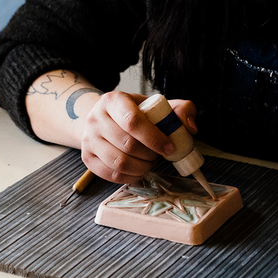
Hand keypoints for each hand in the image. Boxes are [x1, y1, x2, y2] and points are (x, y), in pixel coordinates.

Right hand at [80, 92, 197, 184]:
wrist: (102, 119)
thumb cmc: (134, 112)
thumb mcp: (156, 104)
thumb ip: (180, 109)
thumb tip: (190, 127)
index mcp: (113, 100)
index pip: (133, 121)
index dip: (154, 138)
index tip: (170, 147)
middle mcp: (95, 118)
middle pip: (127, 144)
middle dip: (151, 154)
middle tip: (160, 155)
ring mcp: (89, 139)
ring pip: (119, 162)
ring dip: (142, 167)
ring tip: (150, 162)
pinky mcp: (87, 158)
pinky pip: (111, 175)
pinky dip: (131, 177)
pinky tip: (139, 170)